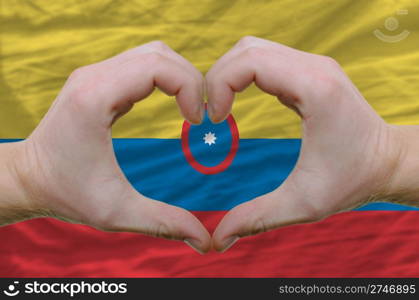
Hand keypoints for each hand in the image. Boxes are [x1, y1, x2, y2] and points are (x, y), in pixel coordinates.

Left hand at [10, 41, 210, 253]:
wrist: (29, 178)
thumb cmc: (66, 193)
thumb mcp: (117, 212)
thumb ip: (163, 223)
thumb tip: (204, 240)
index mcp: (96, 98)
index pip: (157, 66)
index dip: (190, 88)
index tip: (196, 121)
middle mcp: (93, 77)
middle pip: (159, 54)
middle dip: (191, 79)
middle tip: (200, 115)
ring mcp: (94, 74)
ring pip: (152, 53)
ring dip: (179, 76)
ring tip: (190, 109)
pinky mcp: (98, 80)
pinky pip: (141, 63)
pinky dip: (165, 77)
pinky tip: (172, 103)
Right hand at [207, 36, 402, 251]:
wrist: (387, 162)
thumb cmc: (352, 181)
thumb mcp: (302, 204)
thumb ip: (256, 219)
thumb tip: (217, 240)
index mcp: (315, 89)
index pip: (250, 61)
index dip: (219, 85)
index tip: (215, 119)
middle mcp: (314, 67)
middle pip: (246, 49)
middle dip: (216, 77)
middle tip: (210, 113)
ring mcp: (313, 65)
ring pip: (253, 49)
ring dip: (228, 73)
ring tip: (221, 107)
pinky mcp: (309, 71)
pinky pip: (265, 58)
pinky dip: (242, 74)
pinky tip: (238, 101)